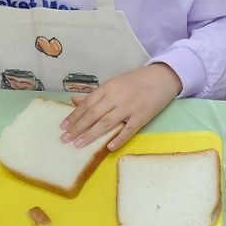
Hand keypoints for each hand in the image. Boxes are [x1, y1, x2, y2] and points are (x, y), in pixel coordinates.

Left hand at [61, 63, 182, 149]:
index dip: (74, 116)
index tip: (62, 127)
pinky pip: (129, 130)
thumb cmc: (136, 82)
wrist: (162, 78)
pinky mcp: (143, 116)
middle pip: (93, 115)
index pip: (87, 104)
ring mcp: (130, 107)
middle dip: (78, 128)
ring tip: (78, 145)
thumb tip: (74, 101)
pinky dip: (119, 139)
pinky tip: (108, 147)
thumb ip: (95, 94)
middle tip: (65, 139)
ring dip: (91, 134)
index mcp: (108, 88)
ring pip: (107, 123)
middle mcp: (116, 97)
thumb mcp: (113, 84)